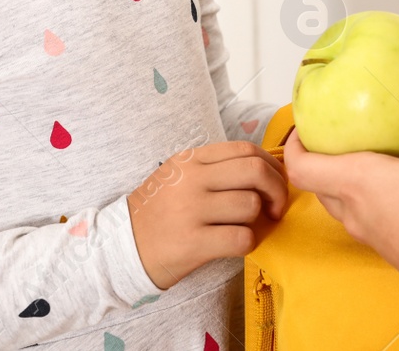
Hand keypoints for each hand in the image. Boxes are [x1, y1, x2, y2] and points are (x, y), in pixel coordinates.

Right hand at [127, 140, 288, 289]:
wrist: (121, 248)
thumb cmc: (158, 212)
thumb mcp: (179, 176)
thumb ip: (216, 168)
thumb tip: (265, 168)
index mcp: (191, 160)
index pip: (246, 149)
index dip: (271, 166)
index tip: (276, 182)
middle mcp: (191, 180)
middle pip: (256, 172)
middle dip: (277, 190)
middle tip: (276, 207)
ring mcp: (191, 211)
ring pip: (250, 206)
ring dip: (257, 220)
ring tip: (245, 227)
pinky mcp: (193, 243)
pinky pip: (241, 238)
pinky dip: (248, 243)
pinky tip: (236, 244)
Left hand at [285, 44, 398, 350]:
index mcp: (357, 183)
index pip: (300, 165)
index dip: (292, 142)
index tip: (302, 121)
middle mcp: (356, 211)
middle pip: (317, 183)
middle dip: (317, 155)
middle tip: (333, 130)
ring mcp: (372, 233)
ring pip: (340, 202)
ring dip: (342, 177)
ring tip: (366, 150)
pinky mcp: (391, 247)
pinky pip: (365, 215)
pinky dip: (368, 194)